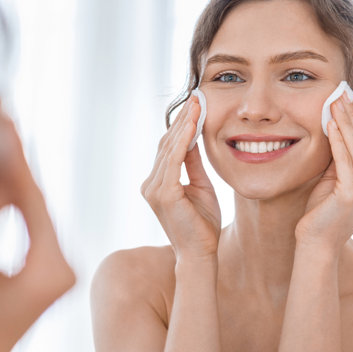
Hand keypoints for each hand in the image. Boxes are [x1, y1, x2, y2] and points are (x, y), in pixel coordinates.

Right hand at [0, 112, 73, 351]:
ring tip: (0, 131)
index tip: (2, 121)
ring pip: (37, 210)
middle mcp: (64, 267)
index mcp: (50, 269)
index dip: (14, 158)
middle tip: (2, 114)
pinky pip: (33, 225)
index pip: (33, 201)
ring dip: (17, 175)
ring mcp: (59, 269)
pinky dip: (17, 198)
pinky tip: (3, 170)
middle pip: (39, 202)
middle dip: (17, 159)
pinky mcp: (48, 271)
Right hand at [141, 95, 220, 257]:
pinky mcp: (163, 194)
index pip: (168, 148)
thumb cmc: (202, 225)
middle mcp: (150, 184)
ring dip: (184, 124)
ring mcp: (154, 189)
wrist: (200, 254)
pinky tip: (193, 125)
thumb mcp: (200, 187)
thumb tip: (194, 140)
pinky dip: (183, 140)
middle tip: (197, 97)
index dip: (182, 126)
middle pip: (166, 144)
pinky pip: (173, 160)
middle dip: (183, 119)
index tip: (196, 106)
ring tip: (198, 104)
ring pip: (169, 148)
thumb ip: (194, 165)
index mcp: (157, 184)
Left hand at [296, 92, 352, 248]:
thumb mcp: (336, 180)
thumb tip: (340, 126)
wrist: (316, 243)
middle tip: (346, 94)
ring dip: (348, 123)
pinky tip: (332, 124)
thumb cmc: (322, 213)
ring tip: (338, 103)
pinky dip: (339, 141)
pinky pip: (345, 161)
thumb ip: (343, 159)